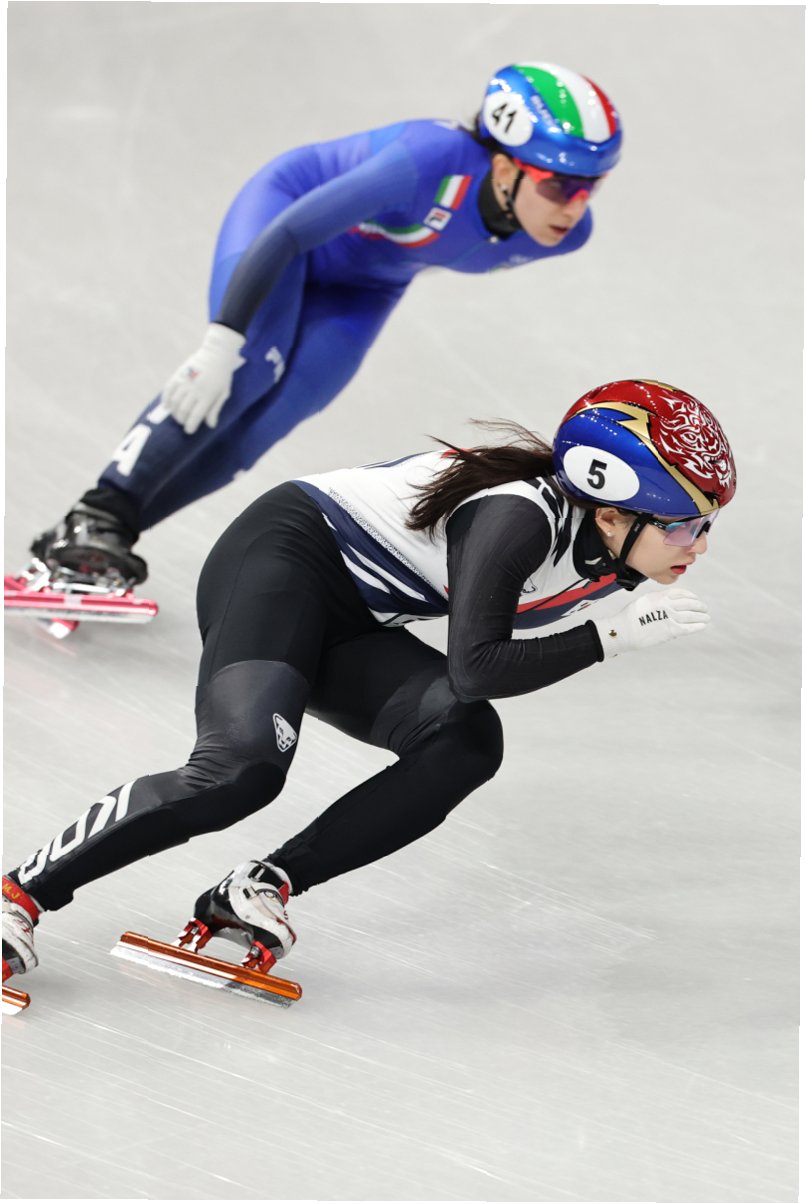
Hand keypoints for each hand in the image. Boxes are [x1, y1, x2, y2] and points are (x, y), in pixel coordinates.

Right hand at [161, 323, 246, 434]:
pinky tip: (167, 406)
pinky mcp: (178, 374)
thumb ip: (215, 409)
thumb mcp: (224, 393)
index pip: (196, 415)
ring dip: (174, 412)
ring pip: (174, 401)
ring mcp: (185, 381)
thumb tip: (210, 425)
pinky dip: (166, 399)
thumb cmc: (222, 376)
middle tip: (183, 423)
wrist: (215, 354)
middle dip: (181, 420)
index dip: (191, 426)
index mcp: (207, 395)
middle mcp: (194, 389)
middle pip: (183, 410)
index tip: (189, 431)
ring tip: (177, 416)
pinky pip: (168, 390)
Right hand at [593, 587, 709, 657]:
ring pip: (691, 615)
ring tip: (706, 617)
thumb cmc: (631, 617)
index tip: (695, 598)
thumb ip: (658, 600)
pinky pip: (688, 627)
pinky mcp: (670, 630)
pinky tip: (703, 626)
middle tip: (704, 608)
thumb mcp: (644, 601)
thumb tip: (669, 604)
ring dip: (701, 616)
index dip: (691, 596)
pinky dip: (697, 626)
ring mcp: (669, 617)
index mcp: (659, 596)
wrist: (625, 631)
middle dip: (699, 605)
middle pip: (689, 603)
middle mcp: (666, 605)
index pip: (680, 593)